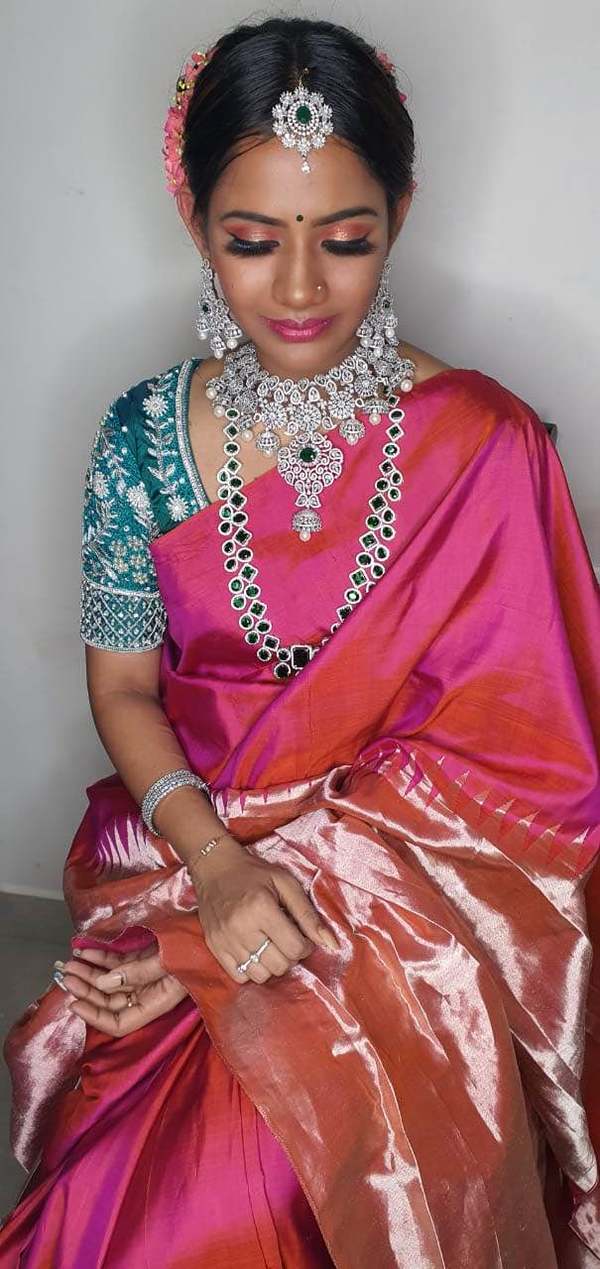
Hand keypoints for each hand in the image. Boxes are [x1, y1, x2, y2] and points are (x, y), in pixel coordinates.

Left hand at [55, 944, 187, 1034]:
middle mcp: (149, 992)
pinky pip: (117, 962)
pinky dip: (100, 957)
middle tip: (66, 975)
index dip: (95, 1017)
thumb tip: (106, 982)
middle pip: (110, 1001)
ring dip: (89, 972)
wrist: (219, 924)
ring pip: (110, 981)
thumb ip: (137, 972)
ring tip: (70, 962)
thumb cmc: (200, 944)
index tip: (74, 1002)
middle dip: (86, 989)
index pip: (120, 1022)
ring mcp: (146, 975)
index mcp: (157, 1002)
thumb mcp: (169, 958)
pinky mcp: (145, 957)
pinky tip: (84, 950)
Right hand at [189, 833, 338, 984]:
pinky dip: (251, 969)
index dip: (306, 946)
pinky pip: (240, 976)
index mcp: (262, 908)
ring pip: (261, 975)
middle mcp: (242, 928)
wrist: (215, 868)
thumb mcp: (286, 884)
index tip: (303, 936)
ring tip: (270, 945)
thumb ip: (308, 915)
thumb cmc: (254, 873)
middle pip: (279, 965)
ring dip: (272, 964)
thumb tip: (332, 944)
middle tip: (287, 939)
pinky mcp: (215, 948)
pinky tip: (254, 950)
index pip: (295, 948)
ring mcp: (225, 940)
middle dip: (290, 956)